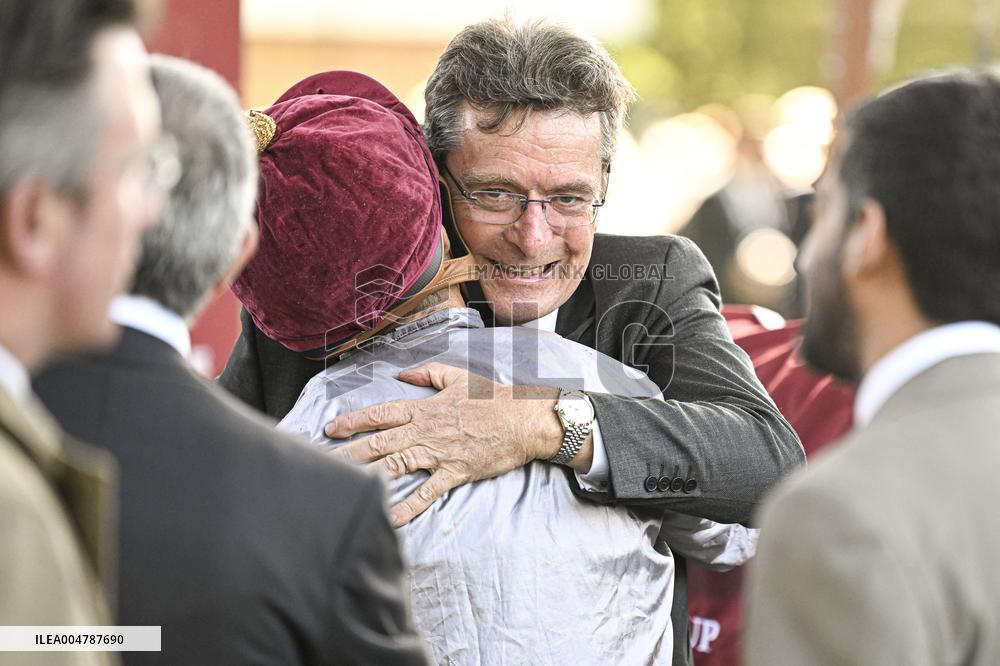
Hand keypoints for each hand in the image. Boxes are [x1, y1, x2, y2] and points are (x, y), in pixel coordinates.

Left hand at [325, 362, 563, 526]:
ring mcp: (438, 453)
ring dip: (368, 475)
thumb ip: (427, 374)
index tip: (330, 428)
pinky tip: (391, 517)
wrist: (522, 419)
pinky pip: (427, 492)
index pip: (380, 414)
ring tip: (345, 486)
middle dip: (348, 451)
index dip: (353, 421)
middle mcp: (425, 431)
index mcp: (423, 408)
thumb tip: (402, 374)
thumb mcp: (457, 376)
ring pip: (395, 465)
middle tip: (323, 461)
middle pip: (379, 442)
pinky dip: (409, 505)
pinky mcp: (454, 472)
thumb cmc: (491, 398)